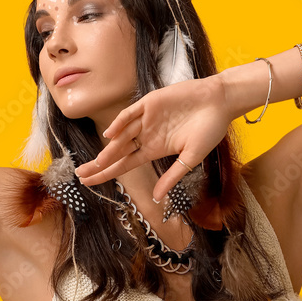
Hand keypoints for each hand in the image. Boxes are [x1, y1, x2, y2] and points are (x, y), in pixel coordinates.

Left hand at [74, 75, 233, 202]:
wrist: (220, 102)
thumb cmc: (209, 130)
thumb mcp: (191, 158)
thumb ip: (172, 177)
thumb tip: (156, 198)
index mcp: (154, 149)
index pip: (125, 164)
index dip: (107, 173)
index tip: (90, 183)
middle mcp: (146, 135)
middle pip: (117, 151)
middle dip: (100, 164)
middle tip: (81, 175)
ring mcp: (147, 119)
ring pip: (121, 135)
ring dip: (109, 149)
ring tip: (95, 163)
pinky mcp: (150, 103)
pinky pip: (130, 114)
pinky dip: (120, 123)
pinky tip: (110, 135)